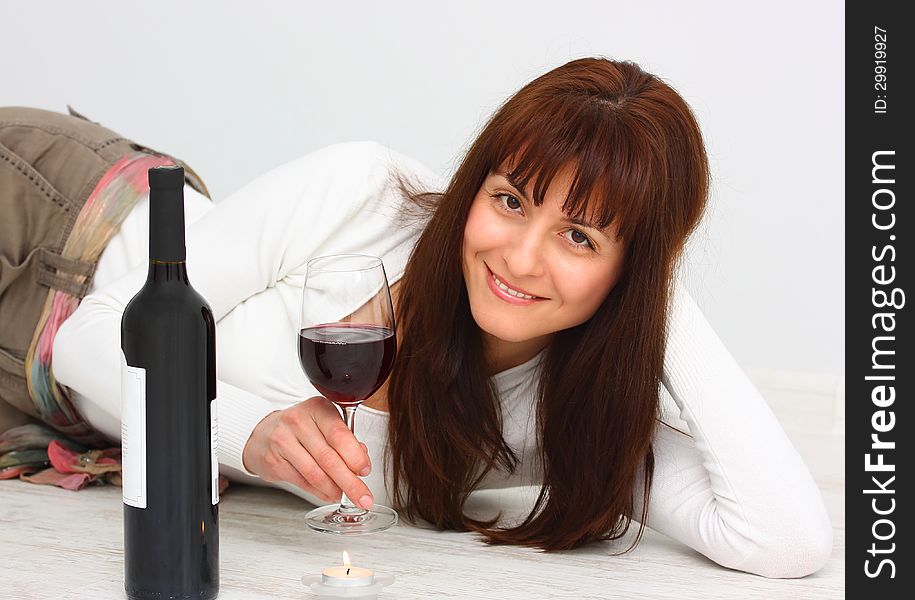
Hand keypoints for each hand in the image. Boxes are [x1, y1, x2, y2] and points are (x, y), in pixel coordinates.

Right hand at [241, 396, 373, 507]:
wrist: (264, 434)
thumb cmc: (301, 428)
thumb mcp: (324, 423)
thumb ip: (345, 440)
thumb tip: (362, 462)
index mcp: (317, 408)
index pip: (339, 435)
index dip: (355, 457)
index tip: (365, 470)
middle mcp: (298, 421)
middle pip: (328, 458)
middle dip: (349, 482)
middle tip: (362, 496)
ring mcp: (283, 441)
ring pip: (315, 474)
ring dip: (334, 490)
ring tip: (345, 496)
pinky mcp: (274, 461)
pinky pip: (303, 482)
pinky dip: (320, 492)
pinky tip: (329, 494)